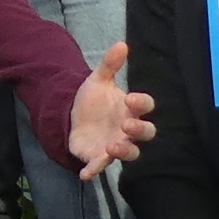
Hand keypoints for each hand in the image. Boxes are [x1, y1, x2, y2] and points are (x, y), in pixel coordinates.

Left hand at [67, 42, 155, 178]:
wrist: (73, 116)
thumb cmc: (94, 100)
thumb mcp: (98, 81)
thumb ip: (110, 65)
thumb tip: (121, 44)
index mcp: (130, 109)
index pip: (145, 108)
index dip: (142, 104)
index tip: (130, 98)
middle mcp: (127, 130)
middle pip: (145, 134)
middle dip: (139, 131)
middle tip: (126, 125)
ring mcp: (115, 145)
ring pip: (129, 154)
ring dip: (123, 152)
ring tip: (112, 147)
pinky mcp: (98, 157)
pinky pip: (99, 167)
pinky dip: (93, 171)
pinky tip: (85, 175)